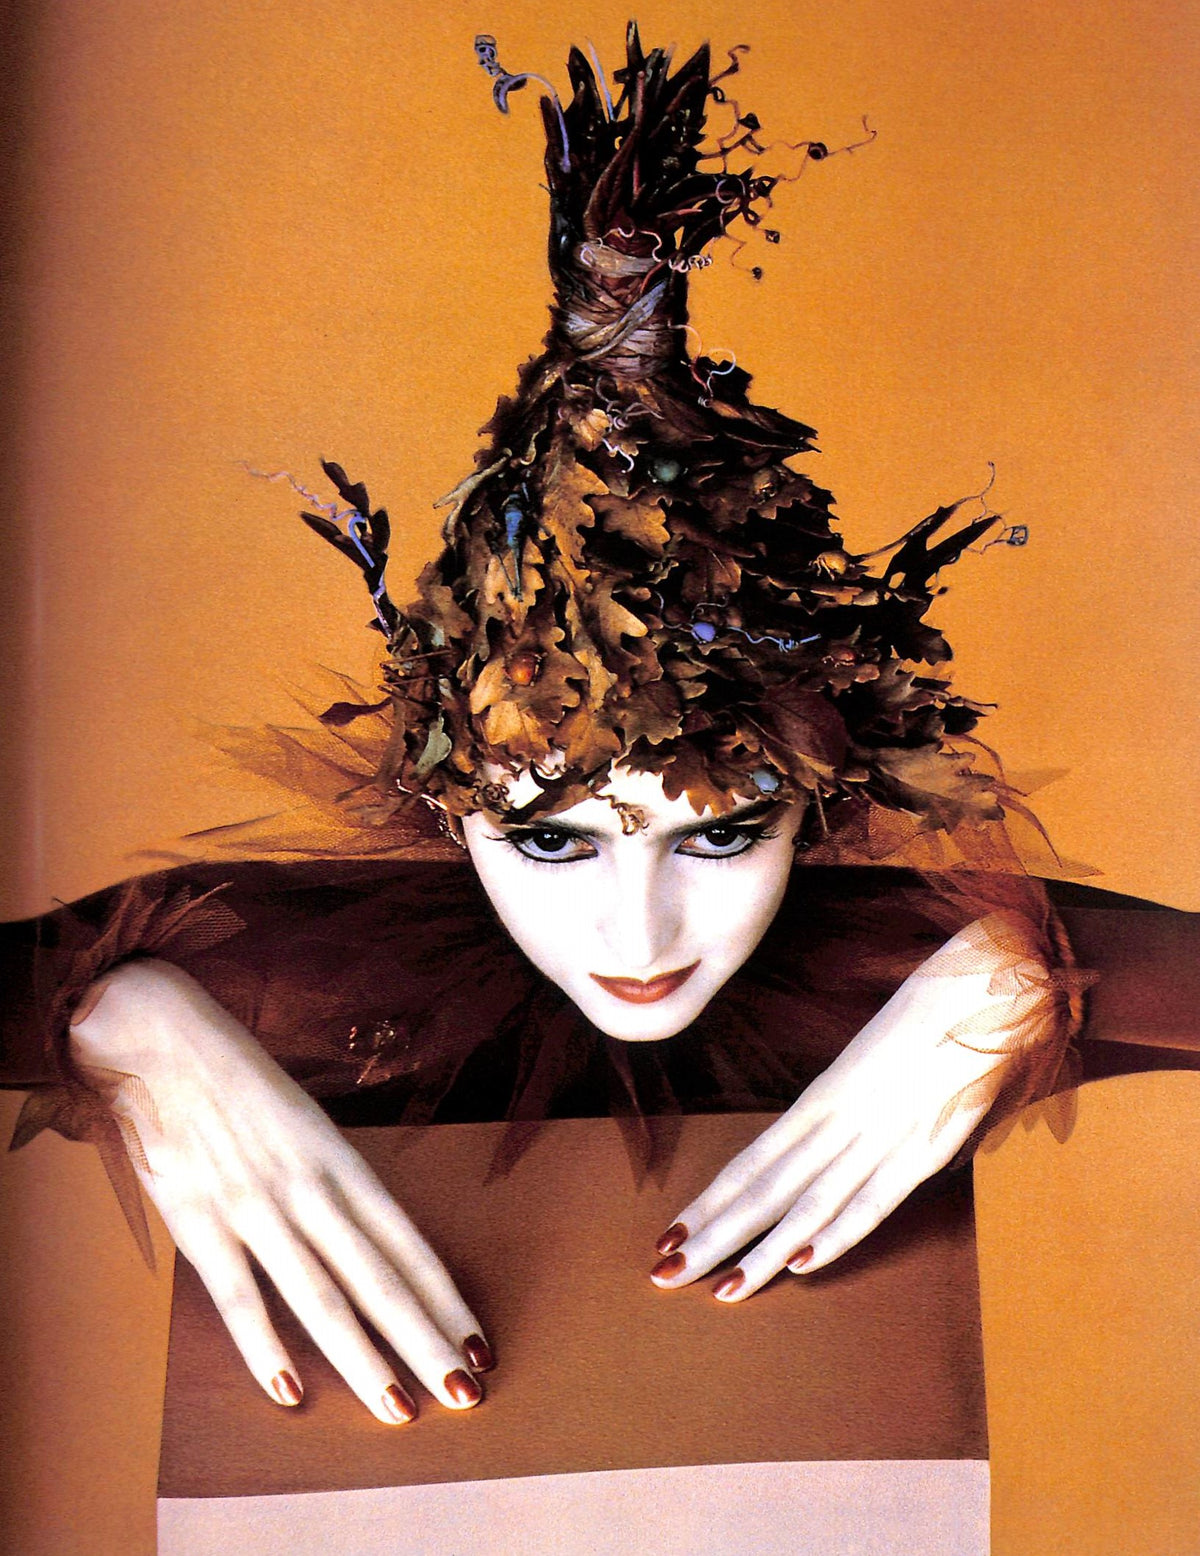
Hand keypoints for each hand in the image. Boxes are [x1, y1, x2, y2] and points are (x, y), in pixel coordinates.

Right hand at [70, 959, 492, 1421]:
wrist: (160, 1037)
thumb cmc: (239, 1082)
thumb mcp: (304, 1124)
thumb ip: (332, 1183)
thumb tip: (371, 1244)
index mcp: (341, 1159)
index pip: (407, 1242)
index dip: (446, 1298)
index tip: (481, 1346)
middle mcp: (310, 1186)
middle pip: (380, 1278)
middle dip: (426, 1340)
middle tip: (466, 1395)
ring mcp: (256, 1206)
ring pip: (322, 1296)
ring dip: (364, 1360)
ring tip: (401, 1410)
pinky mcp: (199, 1221)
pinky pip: (239, 1296)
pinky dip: (266, 1348)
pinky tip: (293, 1393)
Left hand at [649, 915, 1052, 1300]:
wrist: (976, 986)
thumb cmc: (925, 1023)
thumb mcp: (869, 1066)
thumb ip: (842, 1111)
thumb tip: (814, 1150)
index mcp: (820, 1098)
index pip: (750, 1162)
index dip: (708, 1202)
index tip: (668, 1235)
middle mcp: (837, 1120)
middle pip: (762, 1189)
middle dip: (712, 1236)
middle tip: (662, 1274)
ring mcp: (877, 1135)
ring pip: (805, 1203)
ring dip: (761, 1251)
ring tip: (719, 1289)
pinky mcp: (921, 1148)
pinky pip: (872, 1199)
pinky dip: (836, 1232)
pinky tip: (801, 1262)